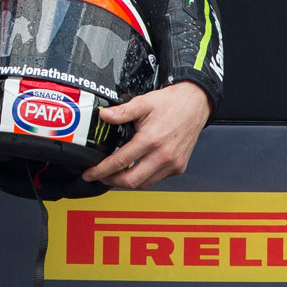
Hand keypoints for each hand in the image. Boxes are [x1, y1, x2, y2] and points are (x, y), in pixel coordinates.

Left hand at [82, 80, 213, 188]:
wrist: (196, 104)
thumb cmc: (171, 103)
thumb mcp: (143, 103)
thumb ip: (122, 111)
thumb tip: (103, 115)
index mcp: (152, 139)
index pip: (120, 161)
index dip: (101, 170)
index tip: (90, 174)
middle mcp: (164, 155)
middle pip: (132, 180)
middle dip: (111, 181)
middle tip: (99, 176)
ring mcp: (173, 163)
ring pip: (145, 184)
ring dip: (126, 182)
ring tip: (113, 175)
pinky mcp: (179, 167)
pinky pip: (156, 180)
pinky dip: (142, 178)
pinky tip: (132, 171)